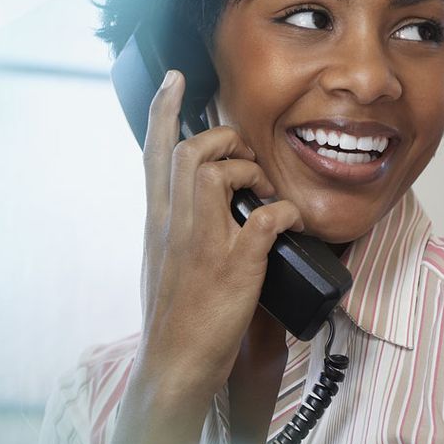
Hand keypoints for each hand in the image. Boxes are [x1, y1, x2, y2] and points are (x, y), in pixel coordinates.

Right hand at [86, 70, 302, 443]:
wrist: (173, 364)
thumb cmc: (173, 317)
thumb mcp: (163, 262)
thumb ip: (177, 228)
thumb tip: (199, 208)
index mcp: (156, 222)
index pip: (153, 155)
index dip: (163, 112)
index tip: (174, 79)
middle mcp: (172, 224)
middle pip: (188, 151)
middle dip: (222, 141)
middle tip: (246, 162)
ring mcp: (202, 242)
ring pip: (218, 171)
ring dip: (250, 171)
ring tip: (265, 194)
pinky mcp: (235, 264)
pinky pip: (266, 216)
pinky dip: (285, 211)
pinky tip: (290, 223)